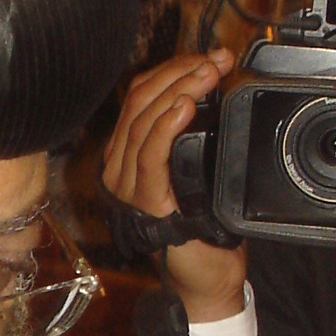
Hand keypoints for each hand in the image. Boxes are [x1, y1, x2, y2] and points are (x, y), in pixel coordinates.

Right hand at [101, 49, 248, 322]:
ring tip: (208, 74)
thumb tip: (214, 93)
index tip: (210, 56)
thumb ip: (193, 138)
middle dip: (181, 72)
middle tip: (216, 60)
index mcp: (129, 154)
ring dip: (180, 89)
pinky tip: (185, 106)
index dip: (174, 69)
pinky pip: (149, 153)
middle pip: (140, 100)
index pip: (141, 95)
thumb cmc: (203, 229)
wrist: (205, 279)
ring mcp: (128, 184)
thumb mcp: (198, 171)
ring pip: (143, 120)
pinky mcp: (144, 201)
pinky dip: (167, 125)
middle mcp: (120, 166)